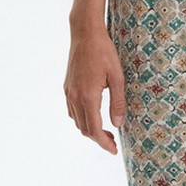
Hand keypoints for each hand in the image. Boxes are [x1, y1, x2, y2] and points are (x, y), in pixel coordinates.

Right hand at [64, 28, 126, 154]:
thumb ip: (118, 102)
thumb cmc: (104, 52)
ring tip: (106, 131)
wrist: (85, 34)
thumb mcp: (117, 77)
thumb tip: (118, 124)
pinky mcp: (67, 87)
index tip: (113, 150)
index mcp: (88, 96)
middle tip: (113, 142)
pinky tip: (94, 115)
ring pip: (77, 121)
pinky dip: (82, 119)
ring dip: (90, 129)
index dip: (103, 143)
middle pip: (84, 128)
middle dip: (98, 139)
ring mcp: (68, 92)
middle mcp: (75, 96)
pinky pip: (72, 110)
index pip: (94, 129)